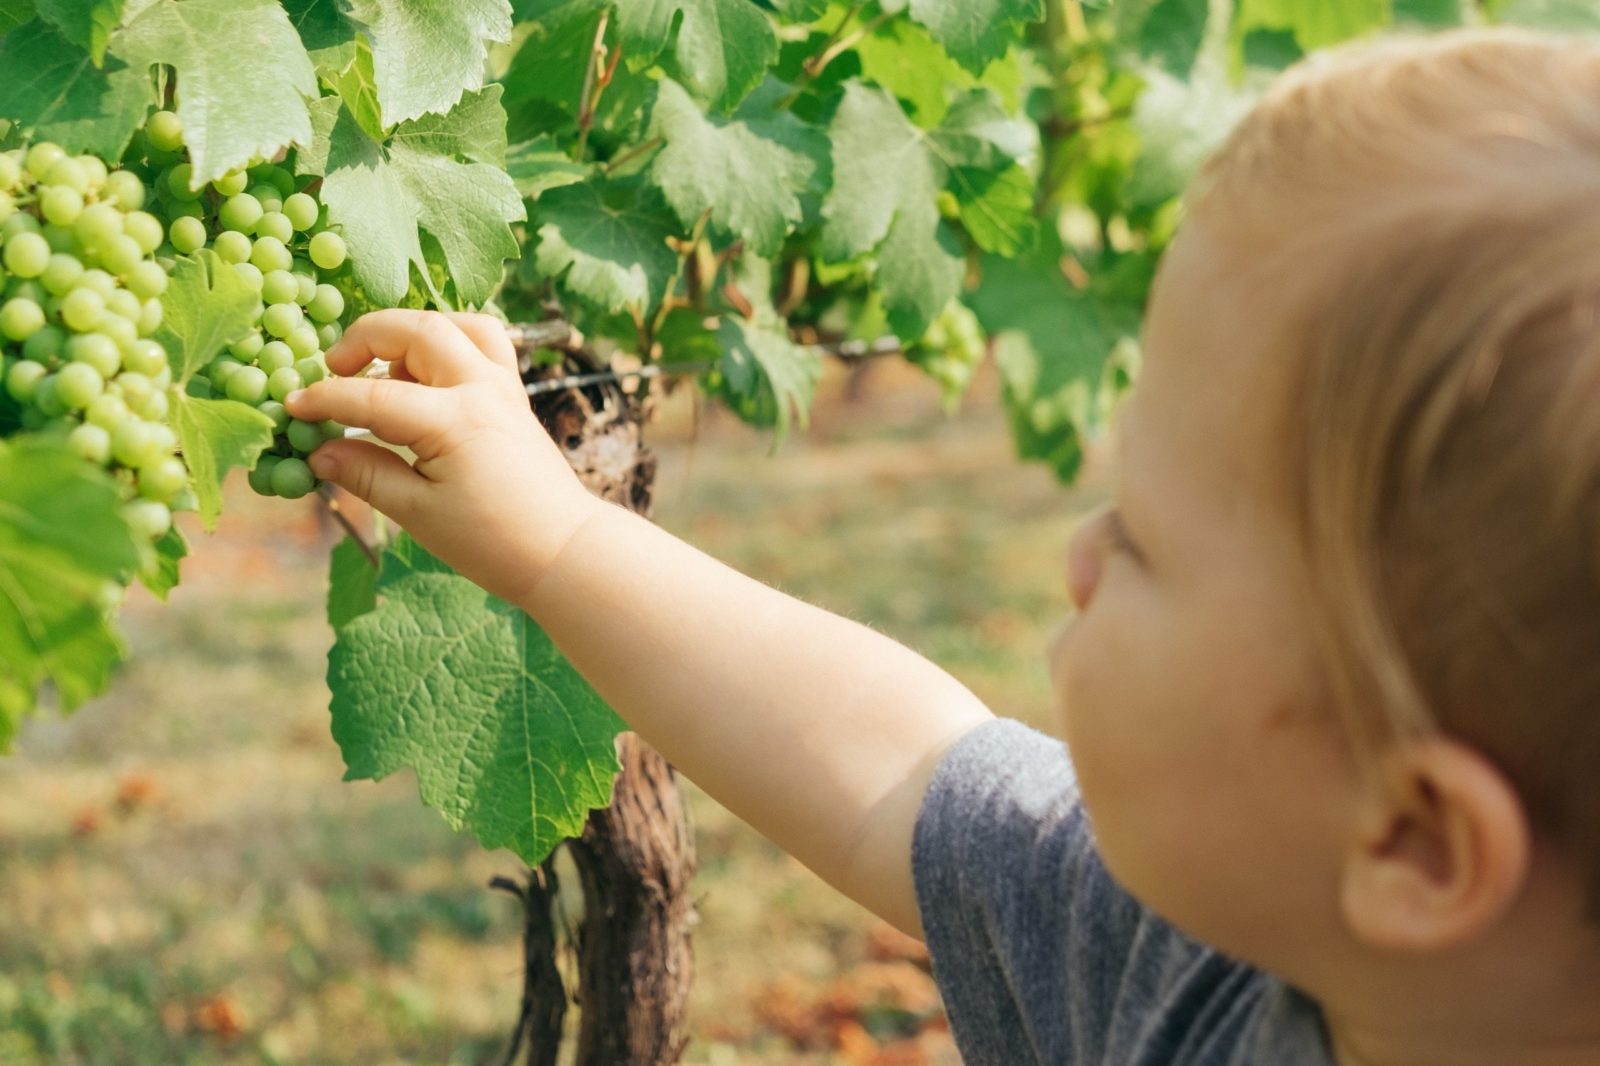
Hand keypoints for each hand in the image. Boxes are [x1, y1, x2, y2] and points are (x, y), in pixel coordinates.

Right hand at [284, 309, 597, 603]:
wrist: (562, 551)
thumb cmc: (493, 542)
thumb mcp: (419, 514)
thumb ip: (367, 474)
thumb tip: (318, 451)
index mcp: (455, 421)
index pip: (373, 397)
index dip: (325, 399)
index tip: (292, 406)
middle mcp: (483, 389)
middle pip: (418, 330)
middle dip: (366, 338)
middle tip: (333, 368)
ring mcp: (504, 387)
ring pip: (457, 324)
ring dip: (412, 332)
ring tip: (382, 368)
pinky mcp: (514, 395)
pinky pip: (484, 343)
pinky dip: (449, 341)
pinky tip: (423, 375)